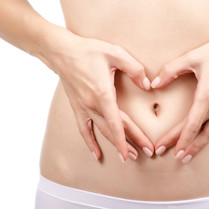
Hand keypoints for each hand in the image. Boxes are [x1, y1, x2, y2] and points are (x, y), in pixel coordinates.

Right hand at [44, 31, 153, 161]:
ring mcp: (83, 108)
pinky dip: (90, 142)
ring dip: (115, 145)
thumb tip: (147, 85)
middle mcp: (92, 105)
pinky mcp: (77, 107)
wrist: (61, 51)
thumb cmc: (88, 50)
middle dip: (130, 143)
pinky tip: (95, 154)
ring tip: (127, 157)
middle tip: (145, 153)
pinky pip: (83, 129)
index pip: (117, 122)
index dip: (127, 139)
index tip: (136, 152)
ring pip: (101, 132)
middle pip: (113, 129)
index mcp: (103, 94)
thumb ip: (135, 69)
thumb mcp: (116, 54)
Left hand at [151, 31, 208, 162]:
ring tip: (187, 158)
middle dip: (184, 146)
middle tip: (172, 157)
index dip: (176, 138)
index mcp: (206, 95)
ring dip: (199, 147)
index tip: (164, 147)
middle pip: (198, 132)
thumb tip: (154, 84)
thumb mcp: (192, 57)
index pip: (189, 124)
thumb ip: (171, 70)